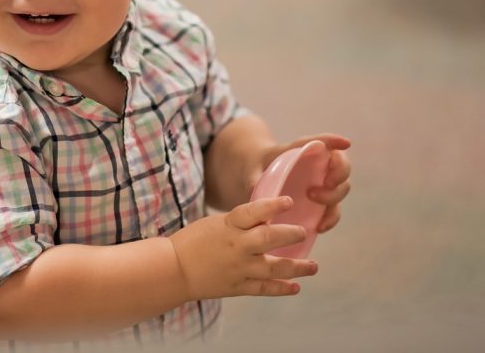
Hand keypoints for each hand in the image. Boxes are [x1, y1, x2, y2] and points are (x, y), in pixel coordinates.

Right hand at [169, 197, 318, 300]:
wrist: (175, 269)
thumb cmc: (193, 241)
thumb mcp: (216, 223)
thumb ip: (241, 223)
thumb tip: (267, 219)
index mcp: (228, 226)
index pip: (254, 211)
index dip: (273, 205)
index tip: (288, 200)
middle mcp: (237, 246)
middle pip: (268, 239)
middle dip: (290, 235)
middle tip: (304, 232)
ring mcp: (239, 269)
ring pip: (274, 268)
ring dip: (297, 267)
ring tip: (313, 266)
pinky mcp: (238, 287)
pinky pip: (265, 289)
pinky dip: (282, 288)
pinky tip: (296, 287)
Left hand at [264, 133, 350, 232]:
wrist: (257, 173)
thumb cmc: (256, 165)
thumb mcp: (252, 168)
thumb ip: (254, 177)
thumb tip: (255, 191)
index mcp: (299, 149)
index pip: (321, 141)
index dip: (334, 141)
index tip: (345, 143)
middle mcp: (316, 164)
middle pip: (341, 164)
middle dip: (339, 174)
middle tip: (324, 184)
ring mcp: (321, 182)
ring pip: (342, 186)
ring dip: (334, 196)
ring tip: (313, 200)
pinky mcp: (320, 200)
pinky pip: (334, 209)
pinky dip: (331, 217)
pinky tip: (319, 226)